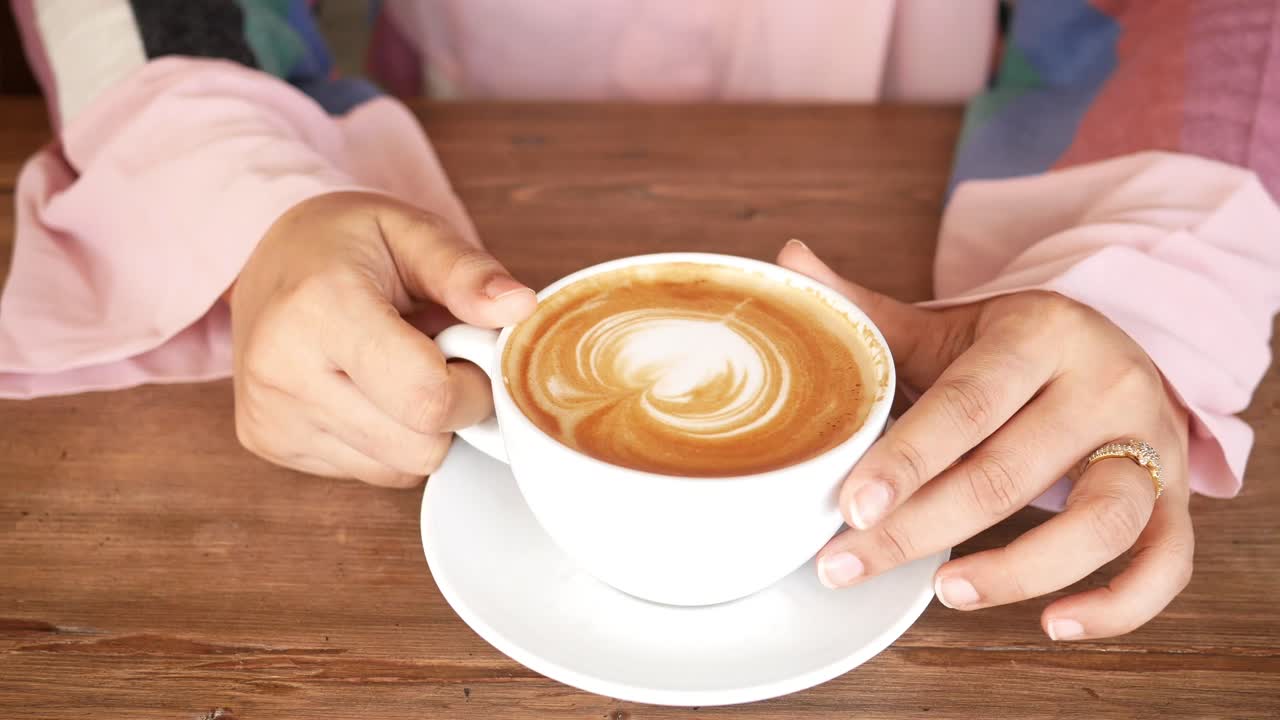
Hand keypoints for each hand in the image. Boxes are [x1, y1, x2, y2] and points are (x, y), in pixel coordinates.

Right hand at [229, 192, 535, 486]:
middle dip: (452, 410)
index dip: (473, 386)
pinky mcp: (271, 443)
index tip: (469, 354)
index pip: (427, 397)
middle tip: (436, 359)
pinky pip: (370, 473)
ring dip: (420, 429)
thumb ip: (468, 272)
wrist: (272, 263)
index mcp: (321, 307)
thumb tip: (520, 307)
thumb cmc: (346, 243)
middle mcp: (283, 370)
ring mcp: (272, 415)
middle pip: (420, 446)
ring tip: (396, 369)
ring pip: (400, 469)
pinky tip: (368, 390)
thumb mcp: (412, 231)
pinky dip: (388, 440)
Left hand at [778, 240, 1193, 640]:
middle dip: (920, 529)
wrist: (1106, 350)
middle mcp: (1105, 383)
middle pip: (1011, 472)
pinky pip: (1167, 563)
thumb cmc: (1008, 351)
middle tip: (845, 564)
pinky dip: (1120, 606)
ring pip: (1100, 521)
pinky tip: (1055, 624)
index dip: (908, 460)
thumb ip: (867, 309)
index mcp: (1040, 334)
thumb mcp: (944, 326)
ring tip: (942, 591)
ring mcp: (1150, 443)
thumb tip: (789, 261)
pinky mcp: (1176, 496)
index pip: (966, 403)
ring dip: (1018, 570)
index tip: (851, 507)